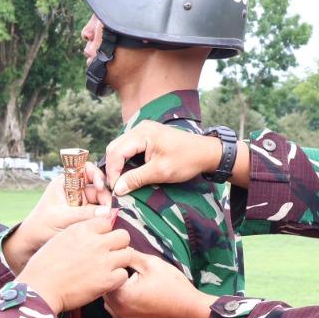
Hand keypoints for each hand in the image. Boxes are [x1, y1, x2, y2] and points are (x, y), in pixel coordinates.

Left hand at [3, 166, 111, 269]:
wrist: (31, 243)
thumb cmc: (40, 226)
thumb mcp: (62, 219)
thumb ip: (85, 214)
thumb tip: (108, 212)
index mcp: (65, 183)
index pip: (85, 169)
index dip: (96, 174)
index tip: (100, 186)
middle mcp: (74, 190)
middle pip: (97, 186)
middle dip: (104, 196)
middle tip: (108, 209)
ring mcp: (80, 203)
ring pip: (100, 200)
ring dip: (105, 208)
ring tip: (106, 219)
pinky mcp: (84, 215)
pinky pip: (98, 213)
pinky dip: (102, 217)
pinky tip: (104, 223)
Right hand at [18, 214, 132, 312]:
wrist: (40, 288)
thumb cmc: (44, 266)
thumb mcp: (60, 239)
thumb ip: (80, 233)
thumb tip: (95, 232)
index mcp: (82, 229)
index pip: (107, 222)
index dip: (105, 232)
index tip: (100, 242)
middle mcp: (96, 242)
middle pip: (123, 236)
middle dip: (119, 245)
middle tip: (110, 256)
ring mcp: (103, 261)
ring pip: (128, 254)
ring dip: (120, 262)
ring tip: (108, 270)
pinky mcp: (106, 280)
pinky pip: (124, 275)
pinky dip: (117, 280)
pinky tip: (105, 282)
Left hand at [102, 252, 214, 317]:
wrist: (187, 308)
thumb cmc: (172, 286)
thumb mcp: (151, 264)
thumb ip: (130, 255)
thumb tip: (118, 248)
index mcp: (121, 294)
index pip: (105, 275)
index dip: (113, 265)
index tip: (122, 261)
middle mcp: (118, 310)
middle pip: (105, 289)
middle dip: (113, 278)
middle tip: (127, 270)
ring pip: (109, 301)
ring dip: (116, 291)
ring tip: (131, 283)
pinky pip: (117, 311)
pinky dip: (121, 302)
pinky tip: (135, 295)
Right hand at [105, 122, 224, 195]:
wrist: (206, 152)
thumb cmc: (186, 160)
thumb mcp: (160, 172)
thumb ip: (137, 179)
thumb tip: (117, 189)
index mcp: (142, 133)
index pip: (116, 152)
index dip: (112, 171)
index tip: (115, 189)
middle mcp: (140, 128)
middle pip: (115, 148)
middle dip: (112, 168)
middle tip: (115, 186)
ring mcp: (143, 131)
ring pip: (120, 148)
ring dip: (118, 164)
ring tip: (120, 181)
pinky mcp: (147, 136)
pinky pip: (129, 148)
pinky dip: (126, 160)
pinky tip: (128, 173)